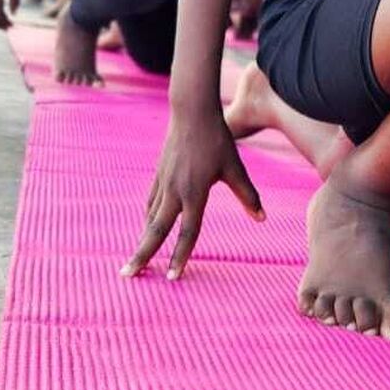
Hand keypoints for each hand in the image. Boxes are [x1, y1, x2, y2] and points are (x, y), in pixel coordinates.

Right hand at [122, 108, 262, 279]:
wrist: (192, 112)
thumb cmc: (217, 139)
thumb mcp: (235, 167)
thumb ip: (247, 195)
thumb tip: (261, 218)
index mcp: (195, 192)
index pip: (187, 231)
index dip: (180, 256)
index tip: (172, 277)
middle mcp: (175, 191)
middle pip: (156, 229)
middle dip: (142, 254)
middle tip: (128, 275)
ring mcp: (163, 182)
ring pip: (150, 217)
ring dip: (142, 239)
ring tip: (134, 260)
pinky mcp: (159, 174)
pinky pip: (150, 202)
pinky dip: (147, 218)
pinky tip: (146, 226)